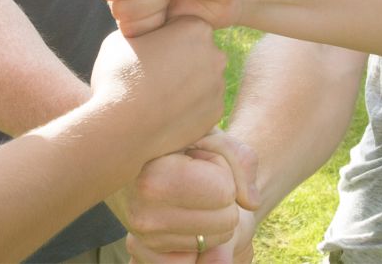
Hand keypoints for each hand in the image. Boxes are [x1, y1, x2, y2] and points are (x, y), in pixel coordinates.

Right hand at [89, 17, 227, 155]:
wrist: (122, 128)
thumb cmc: (118, 77)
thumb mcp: (122, 38)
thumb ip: (145, 31)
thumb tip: (149, 36)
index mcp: (195, 28)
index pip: (181, 25)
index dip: (161, 36)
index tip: (145, 50)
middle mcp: (215, 54)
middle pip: (197, 52)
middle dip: (179, 59)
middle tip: (150, 74)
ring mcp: (218, 87)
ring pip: (201, 79)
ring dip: (184, 84)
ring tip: (155, 97)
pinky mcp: (215, 114)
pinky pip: (201, 105)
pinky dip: (187, 107)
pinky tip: (163, 113)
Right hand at [111, 132, 259, 262]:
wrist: (131, 146)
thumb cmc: (174, 135)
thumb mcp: (207, 131)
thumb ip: (240, 160)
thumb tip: (250, 204)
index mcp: (153, 179)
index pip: (224, 191)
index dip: (219, 169)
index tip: (194, 155)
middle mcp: (142, 213)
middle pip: (225, 220)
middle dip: (218, 195)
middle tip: (190, 173)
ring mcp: (141, 234)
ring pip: (213, 240)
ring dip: (207, 214)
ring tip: (182, 188)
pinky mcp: (142, 247)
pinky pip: (194, 257)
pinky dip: (195, 237)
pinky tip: (177, 211)